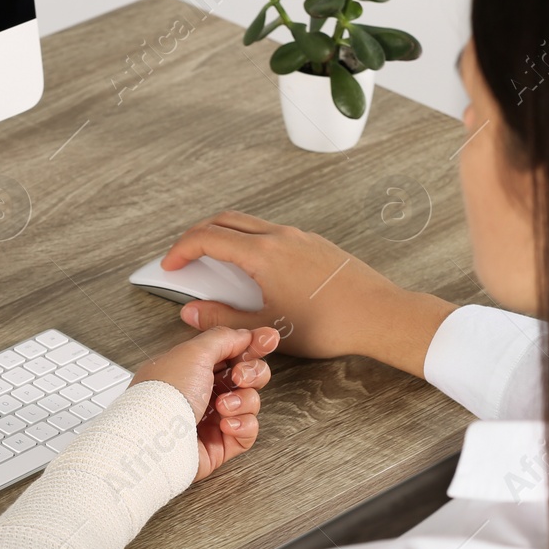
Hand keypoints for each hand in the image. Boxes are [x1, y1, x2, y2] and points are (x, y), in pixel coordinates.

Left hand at [129, 325, 277, 481]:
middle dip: (251, 372)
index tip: (268, 339)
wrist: (155, 440)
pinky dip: (242, 425)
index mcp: (192, 367)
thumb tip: (243, 335)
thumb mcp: (193, 352)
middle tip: (240, 376)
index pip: (230, 351)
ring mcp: (212, 418)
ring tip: (223, 406)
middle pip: (246, 375)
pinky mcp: (220, 444)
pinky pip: (248, 431)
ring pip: (250, 402)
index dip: (252, 344)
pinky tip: (227, 424)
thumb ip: (223, 338)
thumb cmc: (164, 397)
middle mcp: (202, 391)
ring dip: (242, 401)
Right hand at [161, 211, 455, 375]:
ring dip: (225, 236)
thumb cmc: (330, 324)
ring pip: (249, 224)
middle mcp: (279, 236)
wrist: (379, 315)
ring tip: (216, 264)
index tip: (170, 265)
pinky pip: (272, 232)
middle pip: (225, 220)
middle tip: (185, 258)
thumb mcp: (267, 328)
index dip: (181, 250)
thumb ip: (223, 319)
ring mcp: (299, 236)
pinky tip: (254, 269)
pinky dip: (250, 242)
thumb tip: (192, 312)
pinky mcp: (314, 244)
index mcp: (262, 254)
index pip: (207, 237)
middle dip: (197, 235)